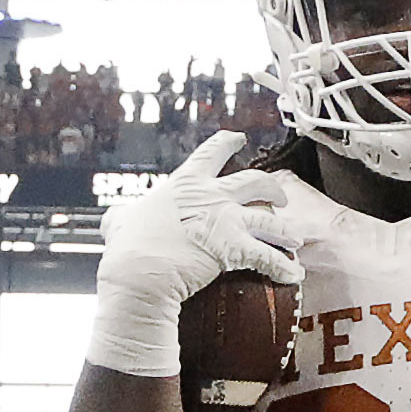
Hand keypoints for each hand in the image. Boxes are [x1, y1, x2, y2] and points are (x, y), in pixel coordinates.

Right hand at [86, 131, 299, 377]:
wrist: (140, 272)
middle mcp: (212, 196)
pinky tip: (294, 274)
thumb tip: (115, 219)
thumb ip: (123, 216)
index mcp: (186, 184)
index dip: (228, 142)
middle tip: (280, 197)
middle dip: (273, 188)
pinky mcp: (236, 249)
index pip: (211, 152)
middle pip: (256, 182)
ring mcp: (227, 221)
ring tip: (295, 239)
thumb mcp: (119, 222)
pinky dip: (285, 267)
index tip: (239, 137)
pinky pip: (271, 258)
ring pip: (272, 220)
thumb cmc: (128, 249)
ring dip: (287, 231)